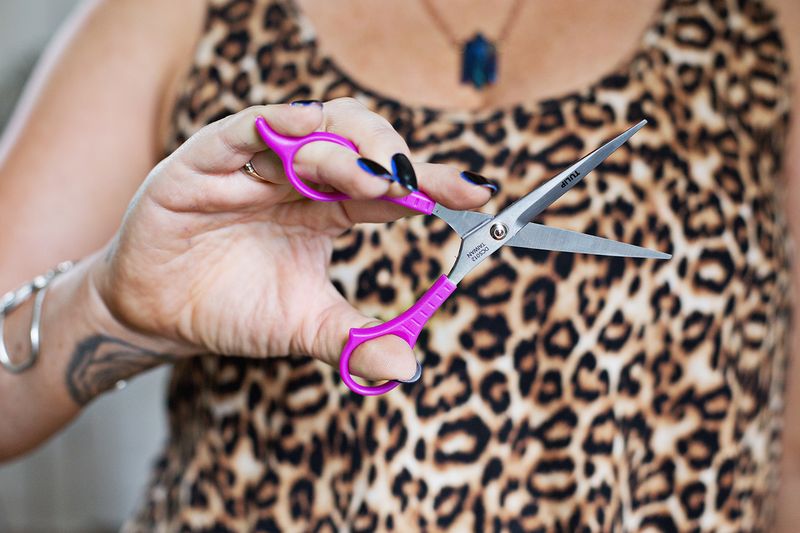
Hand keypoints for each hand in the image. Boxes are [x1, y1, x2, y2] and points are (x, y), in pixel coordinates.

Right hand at [90, 98, 491, 381]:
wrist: (160, 315)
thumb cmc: (234, 308)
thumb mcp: (303, 326)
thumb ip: (352, 340)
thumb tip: (408, 368)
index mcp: (328, 210)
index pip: (389, 188)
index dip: (434, 184)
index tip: (477, 192)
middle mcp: (298, 179)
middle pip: (357, 144)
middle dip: (392, 157)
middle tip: (417, 185)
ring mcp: (254, 167)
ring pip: (309, 131)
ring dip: (346, 148)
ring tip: (374, 177)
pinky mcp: (204, 164)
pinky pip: (242, 132)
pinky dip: (272, 124)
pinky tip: (302, 124)